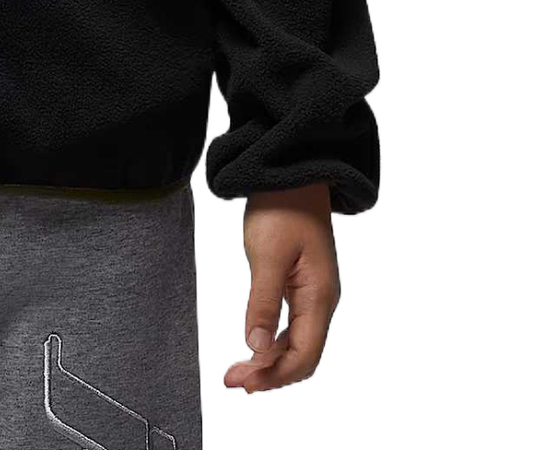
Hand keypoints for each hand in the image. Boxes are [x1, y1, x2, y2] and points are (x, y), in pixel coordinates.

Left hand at [224, 182, 339, 392]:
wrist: (292, 172)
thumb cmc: (281, 207)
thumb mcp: (266, 254)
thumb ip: (262, 302)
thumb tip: (257, 348)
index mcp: (320, 296)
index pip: (304, 355)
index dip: (275, 376)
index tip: (244, 384)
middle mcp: (323, 300)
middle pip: (303, 355)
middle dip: (271, 374)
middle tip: (234, 381)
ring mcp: (315, 292)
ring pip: (298, 341)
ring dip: (271, 360)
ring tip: (239, 371)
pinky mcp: (303, 283)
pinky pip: (294, 324)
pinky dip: (275, 340)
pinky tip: (256, 346)